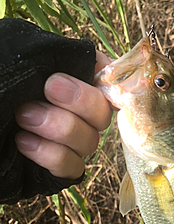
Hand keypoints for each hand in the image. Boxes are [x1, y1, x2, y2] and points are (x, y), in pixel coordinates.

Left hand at [14, 51, 111, 179]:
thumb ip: (56, 52)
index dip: (109, 79)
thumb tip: (95, 62)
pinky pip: (73, 167)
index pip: (103, 77)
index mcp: (60, 76)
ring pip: (90, 141)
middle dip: (81, 100)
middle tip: (48, 89)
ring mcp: (60, 142)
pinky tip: (21, 144)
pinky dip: (52, 155)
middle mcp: (65, 109)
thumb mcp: (15, 53)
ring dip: (60, 127)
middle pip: (103, 112)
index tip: (97, 74)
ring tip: (21, 117)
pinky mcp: (50, 170)